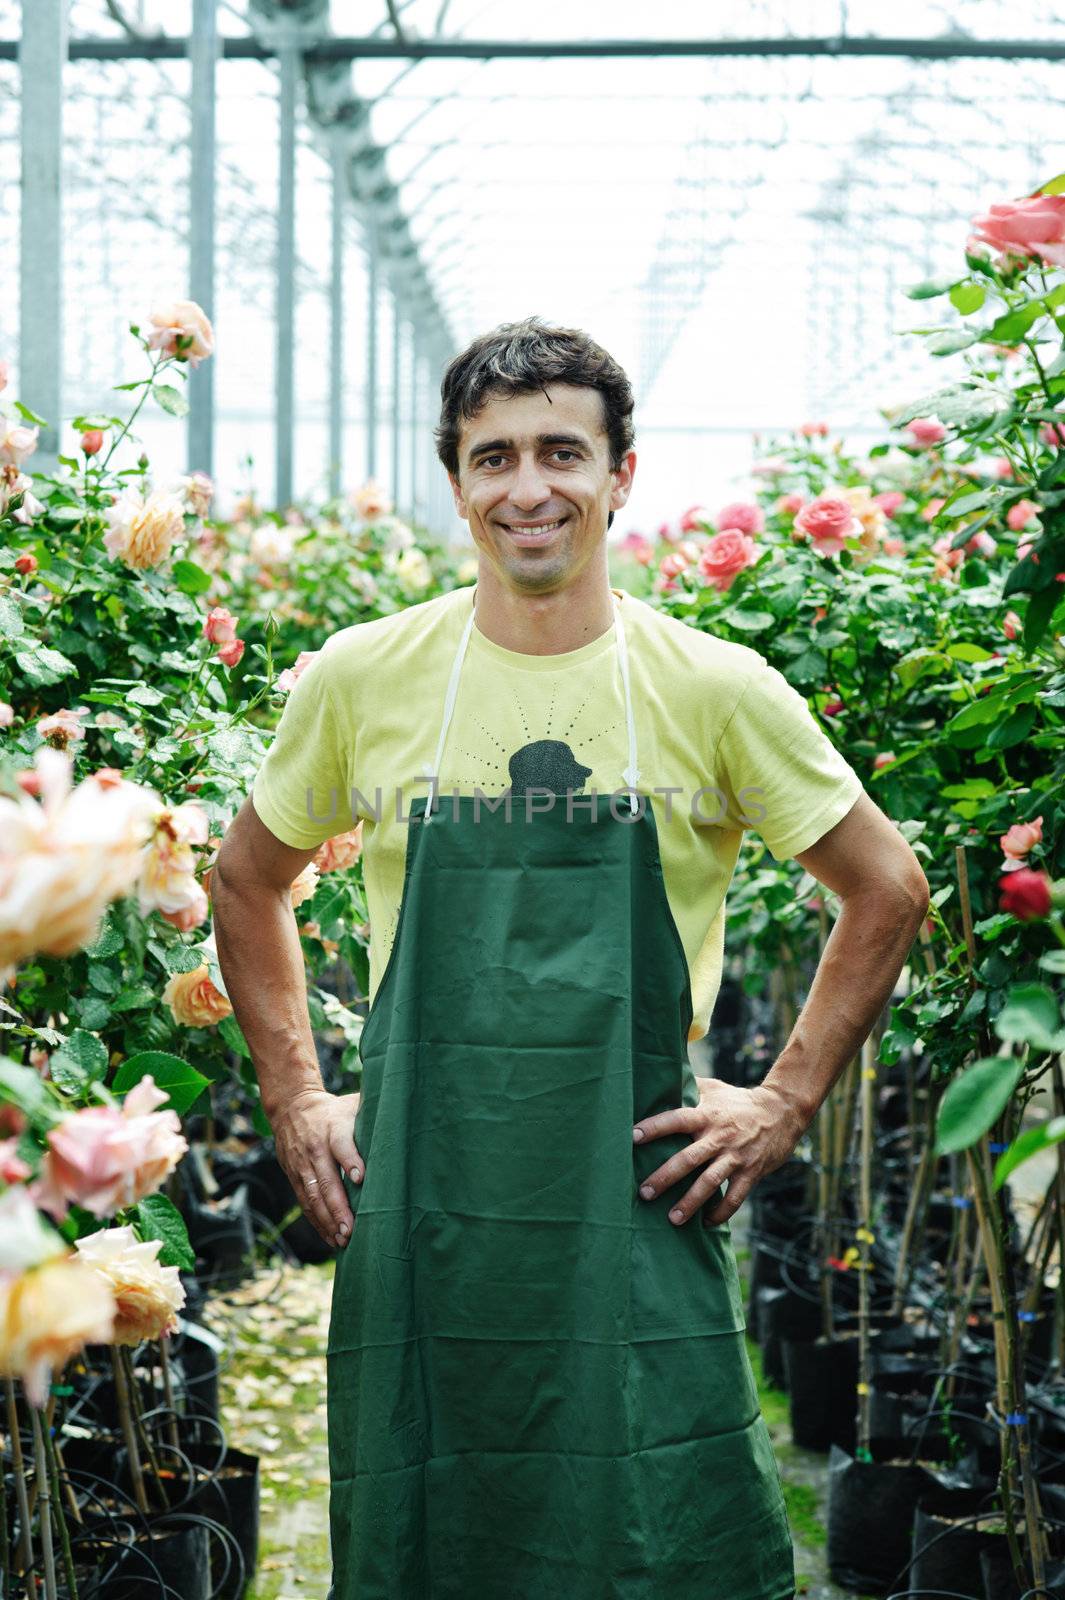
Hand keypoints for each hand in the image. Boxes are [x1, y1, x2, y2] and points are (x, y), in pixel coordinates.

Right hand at [269, 1087, 362, 1248]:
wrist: (292, 1108)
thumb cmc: (335, 1111)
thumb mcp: (352, 1105)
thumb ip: (374, 1114)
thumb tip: (406, 1122)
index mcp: (334, 1128)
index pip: (341, 1145)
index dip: (350, 1161)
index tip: (361, 1179)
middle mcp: (316, 1149)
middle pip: (326, 1179)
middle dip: (338, 1206)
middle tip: (351, 1228)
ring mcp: (303, 1165)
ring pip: (313, 1196)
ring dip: (328, 1220)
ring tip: (343, 1239)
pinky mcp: (295, 1177)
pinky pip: (305, 1203)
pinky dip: (317, 1222)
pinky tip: (330, 1238)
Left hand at [631, 1078, 803, 1226]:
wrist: (782, 1112)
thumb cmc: (740, 1100)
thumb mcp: (715, 1088)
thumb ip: (689, 1088)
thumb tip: (661, 1078)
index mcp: (707, 1115)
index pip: (676, 1119)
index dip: (655, 1127)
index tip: (632, 1137)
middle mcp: (719, 1137)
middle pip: (688, 1159)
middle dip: (665, 1177)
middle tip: (644, 1192)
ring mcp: (736, 1157)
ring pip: (709, 1183)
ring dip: (690, 1202)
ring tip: (672, 1219)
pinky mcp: (751, 1172)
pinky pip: (735, 1198)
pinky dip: (720, 1212)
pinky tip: (706, 1223)